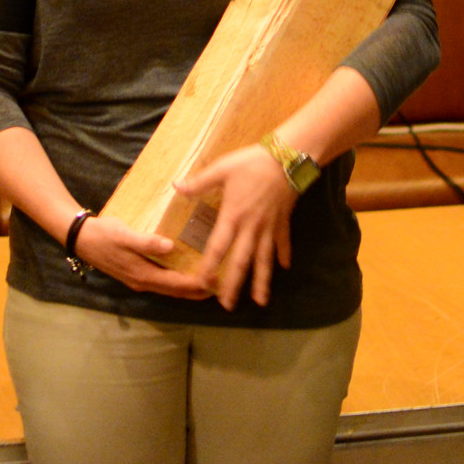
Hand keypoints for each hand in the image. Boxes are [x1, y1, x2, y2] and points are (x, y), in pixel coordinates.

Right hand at [72, 216, 212, 300]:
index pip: (177, 285)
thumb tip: (170, 247)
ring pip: (170, 288)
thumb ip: (146, 242)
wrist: (81, 238)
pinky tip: (184, 270)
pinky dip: (177, 280)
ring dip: (189, 287)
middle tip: (221, 284)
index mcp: (143, 275)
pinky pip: (162, 281)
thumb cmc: (104, 235)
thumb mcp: (124, 235)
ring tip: (208, 281)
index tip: (216, 281)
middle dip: (198, 290)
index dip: (198, 285)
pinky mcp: (136, 273)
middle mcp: (143, 282)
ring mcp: (139, 279)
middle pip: (176, 291)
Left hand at [176, 144, 297, 310]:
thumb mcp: (222, 168)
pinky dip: (283, 255)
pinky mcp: (283, 222)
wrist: (287, 158)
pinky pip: (283, 243)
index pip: (218, 247)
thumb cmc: (252, 162)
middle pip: (241, 262)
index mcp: (233, 216)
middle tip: (227, 306)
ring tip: (260, 302)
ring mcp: (269, 227)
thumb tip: (176, 186)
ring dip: (262, 282)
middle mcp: (251, 228)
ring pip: (264, 260)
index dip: (210, 267)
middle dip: (234, 285)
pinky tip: (284, 268)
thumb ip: (199, 182)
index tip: (203, 284)